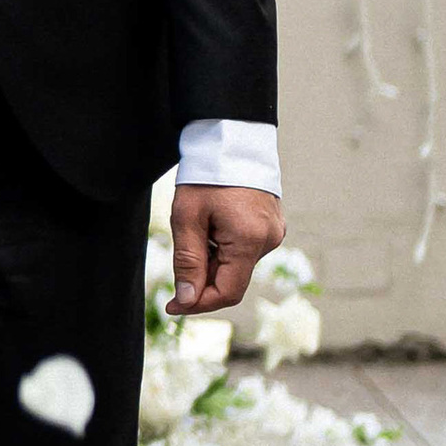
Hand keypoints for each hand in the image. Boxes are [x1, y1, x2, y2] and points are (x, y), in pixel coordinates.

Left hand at [169, 181, 285, 315]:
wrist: (231, 140)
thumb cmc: (206, 175)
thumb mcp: (187, 218)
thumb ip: (188, 262)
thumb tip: (187, 300)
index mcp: (251, 241)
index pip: (227, 292)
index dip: (198, 304)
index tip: (172, 306)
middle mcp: (269, 241)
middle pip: (232, 280)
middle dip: (202, 282)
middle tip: (175, 273)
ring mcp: (274, 233)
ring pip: (237, 266)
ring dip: (212, 263)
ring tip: (195, 232)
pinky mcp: (271, 226)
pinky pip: (245, 250)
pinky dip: (223, 250)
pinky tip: (210, 228)